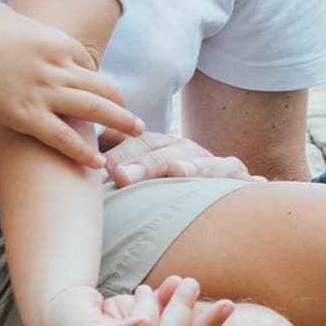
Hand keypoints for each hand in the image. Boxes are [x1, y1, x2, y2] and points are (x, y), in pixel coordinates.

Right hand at [0, 3, 142, 167]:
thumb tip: (12, 20)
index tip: (97, 91)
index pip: (87, 63)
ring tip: (137, 132)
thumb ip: (19, 24)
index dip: (94, 79)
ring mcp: (44, 92)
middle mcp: (58, 67)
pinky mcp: (26, 116)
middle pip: (101, 86)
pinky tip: (97, 163)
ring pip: (93, 110)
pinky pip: (63, 137)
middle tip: (134, 117)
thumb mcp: (5, 16)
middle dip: (120, 102)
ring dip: (119, 122)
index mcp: (57, 41)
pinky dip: (82, 151)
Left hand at [35, 280, 233, 325]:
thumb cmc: (110, 320)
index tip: (228, 304)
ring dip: (153, 302)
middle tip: (187, 282)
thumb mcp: (146, 312)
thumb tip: (189, 286)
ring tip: (144, 289)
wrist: (59, 320)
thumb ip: (169, 305)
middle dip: (184, 308)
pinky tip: (142, 321)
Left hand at [98, 127, 256, 186]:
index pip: (135, 145)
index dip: (117, 156)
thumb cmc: (158, 178)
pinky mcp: (235, 175)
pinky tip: (251, 181)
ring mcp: (210, 161)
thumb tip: (73, 151)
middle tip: (121, 177)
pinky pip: (237, 175)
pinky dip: (242, 178)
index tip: (98, 172)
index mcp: (156, 144)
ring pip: (200, 161)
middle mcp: (183, 148)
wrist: (202, 179)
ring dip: (190, 167)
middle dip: (143, 163)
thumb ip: (108, 157)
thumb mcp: (132, 165)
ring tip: (178, 172)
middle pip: (162, 152)